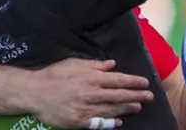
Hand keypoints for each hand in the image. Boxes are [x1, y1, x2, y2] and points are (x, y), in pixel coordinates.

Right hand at [26, 58, 152, 128]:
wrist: (35, 92)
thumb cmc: (54, 75)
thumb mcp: (74, 63)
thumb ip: (95, 64)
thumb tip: (112, 64)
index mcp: (93, 78)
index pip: (119, 80)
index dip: (134, 82)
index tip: (145, 82)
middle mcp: (93, 94)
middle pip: (120, 96)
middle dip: (137, 96)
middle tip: (149, 96)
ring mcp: (88, 109)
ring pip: (113, 110)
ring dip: (127, 108)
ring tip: (138, 107)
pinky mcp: (81, 122)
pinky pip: (100, 123)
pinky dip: (111, 123)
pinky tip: (119, 122)